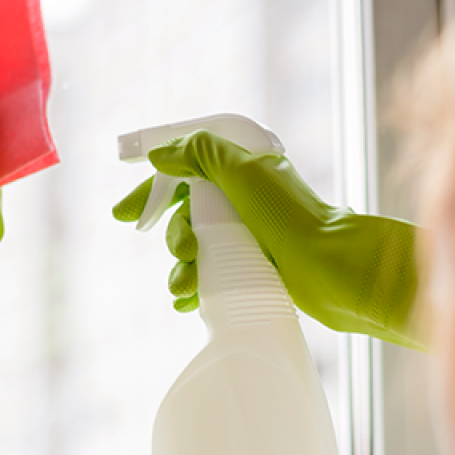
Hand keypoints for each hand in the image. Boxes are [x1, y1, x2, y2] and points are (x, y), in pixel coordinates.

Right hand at [114, 131, 422, 349]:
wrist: (332, 268)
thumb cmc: (290, 217)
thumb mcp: (243, 171)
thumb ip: (199, 153)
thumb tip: (160, 153)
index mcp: (239, 171)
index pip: (182, 173)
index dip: (150, 191)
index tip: (121, 213)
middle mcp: (240, 202)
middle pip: (184, 216)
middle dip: (173, 235)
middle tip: (182, 251)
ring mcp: (246, 237)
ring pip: (195, 250)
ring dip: (181, 268)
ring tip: (185, 286)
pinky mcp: (250, 269)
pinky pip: (209, 276)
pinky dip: (193, 288)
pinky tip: (185, 301)